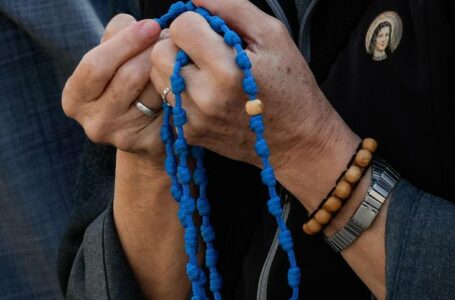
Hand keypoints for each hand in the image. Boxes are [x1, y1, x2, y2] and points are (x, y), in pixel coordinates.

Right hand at [62, 14, 164, 166]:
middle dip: (153, 52)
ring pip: (153, 92)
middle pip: (128, 77)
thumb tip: (145, 27)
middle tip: (171, 39)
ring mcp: (122, 137)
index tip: (151, 25)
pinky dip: (179, 90)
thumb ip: (117, 37)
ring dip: (169, 69)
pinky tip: (183, 81)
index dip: (126, 42)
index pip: (96, 65)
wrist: (143, 129)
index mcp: (75, 98)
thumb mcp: (110, 59)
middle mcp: (95, 122)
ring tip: (177, 57)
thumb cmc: (124, 83)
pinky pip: (171, 107)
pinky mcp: (151, 144)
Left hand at [150, 0, 359, 205]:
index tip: (213, 32)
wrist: (297, 141)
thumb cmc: (290, 86)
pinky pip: (167, 99)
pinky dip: (181, 90)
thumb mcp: (273, 36)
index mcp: (226, 70)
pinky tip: (206, 93)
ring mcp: (193, 119)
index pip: (180, 27)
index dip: (196, 23)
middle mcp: (204, 98)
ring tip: (204, 71)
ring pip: (157, 75)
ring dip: (174, 66)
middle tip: (204, 50)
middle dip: (179, 44)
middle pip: (159, 52)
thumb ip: (233, 7)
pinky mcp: (188, 134)